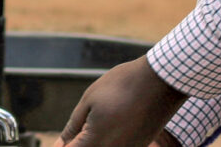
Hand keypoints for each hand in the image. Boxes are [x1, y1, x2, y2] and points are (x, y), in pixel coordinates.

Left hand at [51, 56, 186, 146]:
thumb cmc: (123, 85)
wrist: (161, 80)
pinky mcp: (140, 146)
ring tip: (96, 122)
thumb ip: (73, 126)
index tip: (59, 140)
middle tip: (78, 127)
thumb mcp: (90, 100)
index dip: (61, 146)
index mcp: (96, 143)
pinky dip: (108, 141)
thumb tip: (61, 143)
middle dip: (77, 143)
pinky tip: (110, 123)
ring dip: (93, 142)